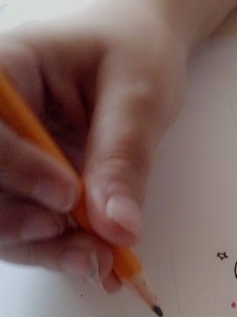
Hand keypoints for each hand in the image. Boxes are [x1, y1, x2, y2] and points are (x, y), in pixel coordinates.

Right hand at [0, 1, 186, 285]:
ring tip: (101, 261)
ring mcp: (7, 158)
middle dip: (22, 225)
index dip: (15, 168)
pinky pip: (27, 229)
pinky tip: (100, 263)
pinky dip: (60, 250)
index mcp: (7, 71)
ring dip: (44, 249)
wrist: (144, 52)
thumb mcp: (140, 95)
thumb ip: (124, 156)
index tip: (67, 194)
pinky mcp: (26, 187)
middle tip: (85, 246)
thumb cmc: (136, 52)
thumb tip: (118, 226)